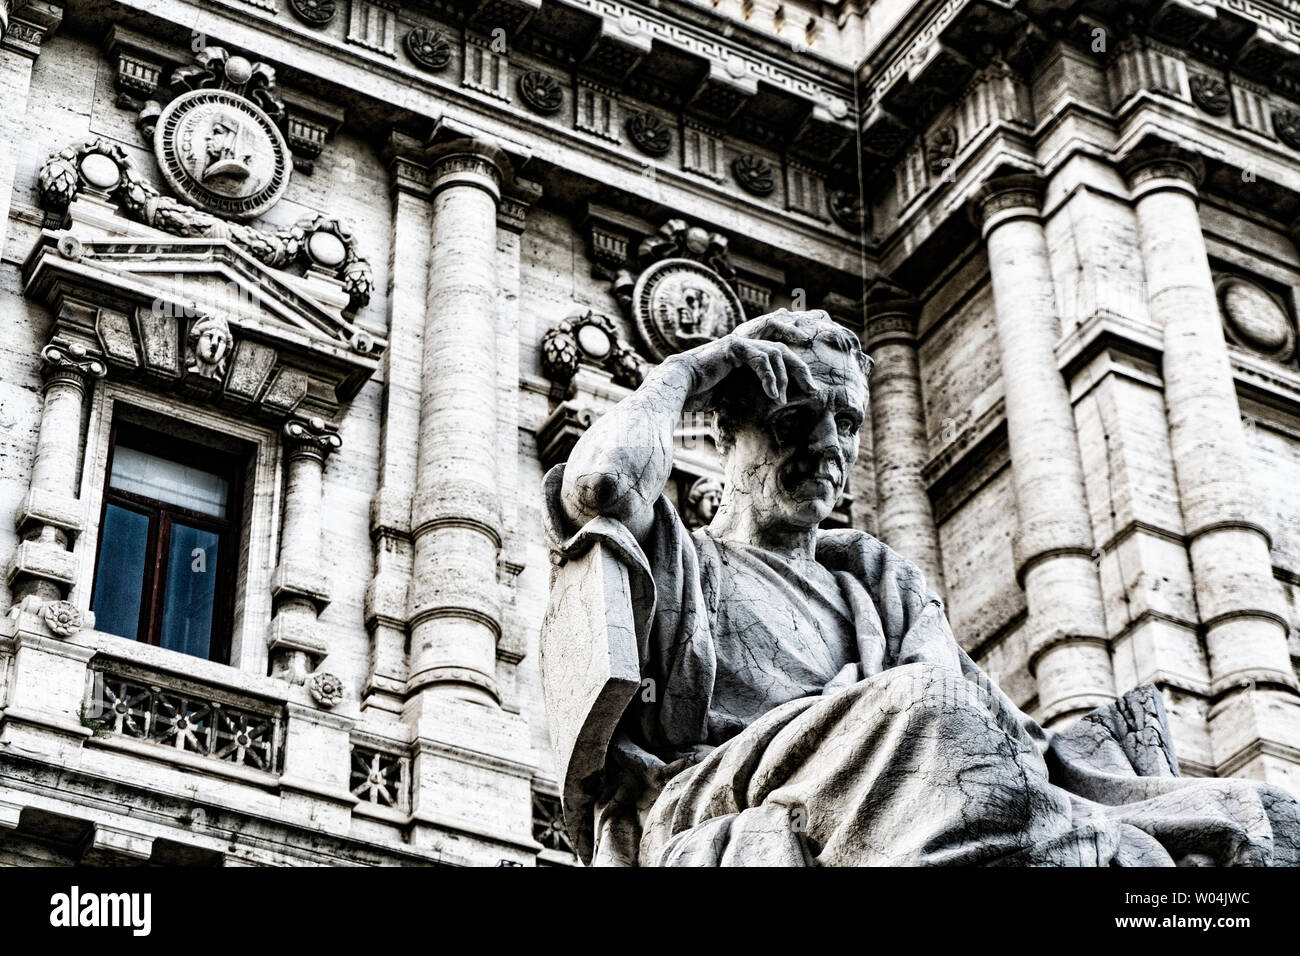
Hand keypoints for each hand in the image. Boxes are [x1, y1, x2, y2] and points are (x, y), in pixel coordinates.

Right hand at [672, 313, 819, 409]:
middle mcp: (745, 346)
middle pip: (783, 351)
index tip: (808, 390)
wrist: (678, 388)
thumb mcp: (733, 396)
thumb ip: (751, 395)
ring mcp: (739, 344)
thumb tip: (773, 409)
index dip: (795, 372)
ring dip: (783, 378)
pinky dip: (770, 377)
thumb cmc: (700, 396)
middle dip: (799, 370)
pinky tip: (774, 394)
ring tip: (783, 398)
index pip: (778, 358)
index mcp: (747, 357)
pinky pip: (761, 359)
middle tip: (812, 389)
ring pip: (775, 353)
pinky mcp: (734, 347)